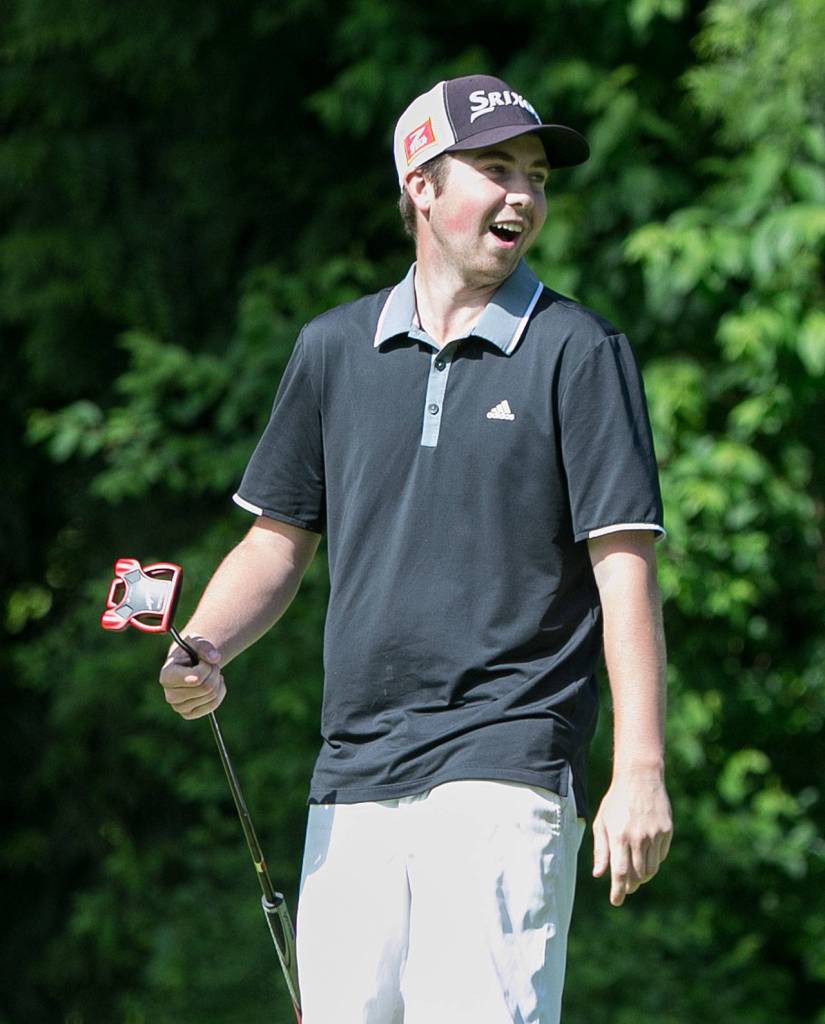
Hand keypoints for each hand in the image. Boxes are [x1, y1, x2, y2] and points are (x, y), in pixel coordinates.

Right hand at [159, 636, 225, 719]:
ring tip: (210, 673)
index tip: (203, 660)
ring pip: (211, 696)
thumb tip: (215, 658)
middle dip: (214, 672)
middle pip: (206, 688)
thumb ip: (205, 646)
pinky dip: (220, 692)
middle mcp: (169, 695)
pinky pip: (213, 705)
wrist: (190, 662)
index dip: (206, 667)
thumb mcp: (196, 641)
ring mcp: (178, 707)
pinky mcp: (188, 714)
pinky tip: (214, 683)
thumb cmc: (191, 650)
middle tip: (210, 665)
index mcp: (166, 676)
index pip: (196, 678)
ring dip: (217, 680)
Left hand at [592, 769, 672, 906]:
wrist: (640, 778)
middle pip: (638, 875)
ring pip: (651, 869)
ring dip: (643, 876)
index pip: (620, 873)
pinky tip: (646, 856)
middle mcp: (638, 838)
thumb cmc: (616, 801)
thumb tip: (598, 874)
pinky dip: (653, 861)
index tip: (616, 901)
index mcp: (619, 836)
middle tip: (626, 888)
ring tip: (635, 876)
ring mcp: (655, 835)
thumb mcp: (602, 822)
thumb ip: (601, 850)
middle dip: (631, 885)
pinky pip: (661, 856)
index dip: (618, 890)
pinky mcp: (667, 831)